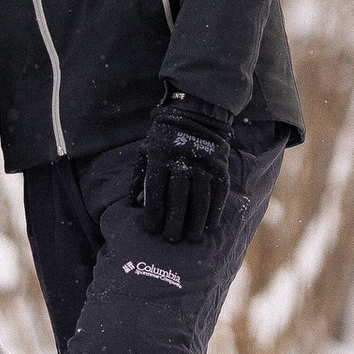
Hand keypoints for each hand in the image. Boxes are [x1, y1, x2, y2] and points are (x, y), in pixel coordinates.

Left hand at [135, 92, 231, 245]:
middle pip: (178, 199)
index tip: (152, 229)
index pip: (156, 191)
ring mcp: (203, 164)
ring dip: (196, 222)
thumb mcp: (146, 150)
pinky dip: (215, 211)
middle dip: (174, 223)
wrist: (196, 113)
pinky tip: (209, 225)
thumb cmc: (164, 137)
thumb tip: (132, 205)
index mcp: (160, 157)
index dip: (153, 213)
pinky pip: (219, 194)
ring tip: (191, 238)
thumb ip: (139, 177)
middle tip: (171, 239)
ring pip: (200, 200)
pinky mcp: (220, 166)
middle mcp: (182, 161)